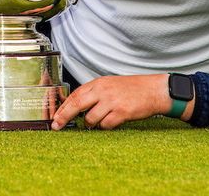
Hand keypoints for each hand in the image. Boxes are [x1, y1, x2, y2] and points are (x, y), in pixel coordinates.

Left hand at [51, 74, 175, 129]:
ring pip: (91, 118)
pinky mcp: (122, 112)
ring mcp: (112, 101)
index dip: (63, 107)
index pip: (74, 95)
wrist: (154, 90)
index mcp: (98, 83)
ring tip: (100, 120)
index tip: (55, 117)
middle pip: (76, 105)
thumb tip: (77, 107)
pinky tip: (112, 121)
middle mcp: (103, 91)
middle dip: (64, 117)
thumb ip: (94, 94)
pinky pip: (106, 125)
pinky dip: (106, 126)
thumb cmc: (132, 89)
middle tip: (56, 126)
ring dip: (92, 123)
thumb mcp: (109, 85)